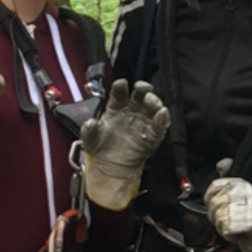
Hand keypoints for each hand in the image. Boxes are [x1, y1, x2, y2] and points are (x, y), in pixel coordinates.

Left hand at [79, 79, 169, 211]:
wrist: (109, 168)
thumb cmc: (100, 149)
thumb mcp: (90, 138)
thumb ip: (89, 129)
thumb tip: (91, 123)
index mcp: (115, 109)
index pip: (120, 93)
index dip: (121, 87)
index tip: (122, 84)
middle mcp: (130, 112)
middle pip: (139, 96)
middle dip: (142, 88)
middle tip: (143, 87)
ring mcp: (142, 123)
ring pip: (152, 108)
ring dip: (154, 102)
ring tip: (153, 102)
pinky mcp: (151, 137)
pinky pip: (159, 127)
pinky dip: (162, 120)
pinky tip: (162, 114)